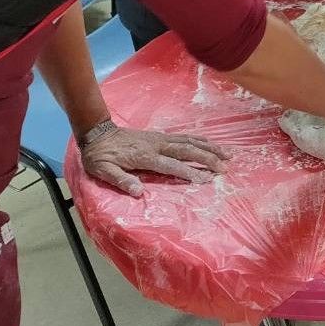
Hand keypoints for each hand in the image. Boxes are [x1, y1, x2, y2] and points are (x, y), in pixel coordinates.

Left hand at [81, 123, 227, 196]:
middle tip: (224, 168)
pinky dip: (200, 140)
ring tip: (227, 155)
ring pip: (190, 142)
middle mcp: (157, 145)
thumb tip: (138, 192)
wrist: (97, 133)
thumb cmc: (100, 156)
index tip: (206, 179)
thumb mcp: (103, 171)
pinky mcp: (161, 136)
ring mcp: (161, 139)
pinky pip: (185, 137)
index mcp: (145, 156)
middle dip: (207, 159)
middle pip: (187, 151)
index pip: (171, 165)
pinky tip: (211, 144)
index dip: (189, 172)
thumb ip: (120, 180)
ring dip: (209, 148)